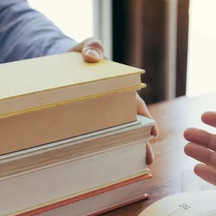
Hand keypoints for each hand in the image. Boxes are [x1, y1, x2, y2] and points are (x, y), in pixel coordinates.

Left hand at [71, 38, 158, 164]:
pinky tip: (106, 165)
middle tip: (148, 159)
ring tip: (133, 168)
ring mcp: (102, 116)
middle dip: (141, 142)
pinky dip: (105, 150)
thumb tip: (92, 57)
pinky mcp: (88, 123)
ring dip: (126, 150)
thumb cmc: (79, 55)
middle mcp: (115, 105)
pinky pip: (97, 137)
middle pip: (131, 125)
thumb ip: (91, 47)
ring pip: (118, 134)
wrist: (63, 65)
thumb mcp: (85, 48)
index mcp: (120, 88)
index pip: (135, 105)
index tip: (152, 132)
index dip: (145, 118)